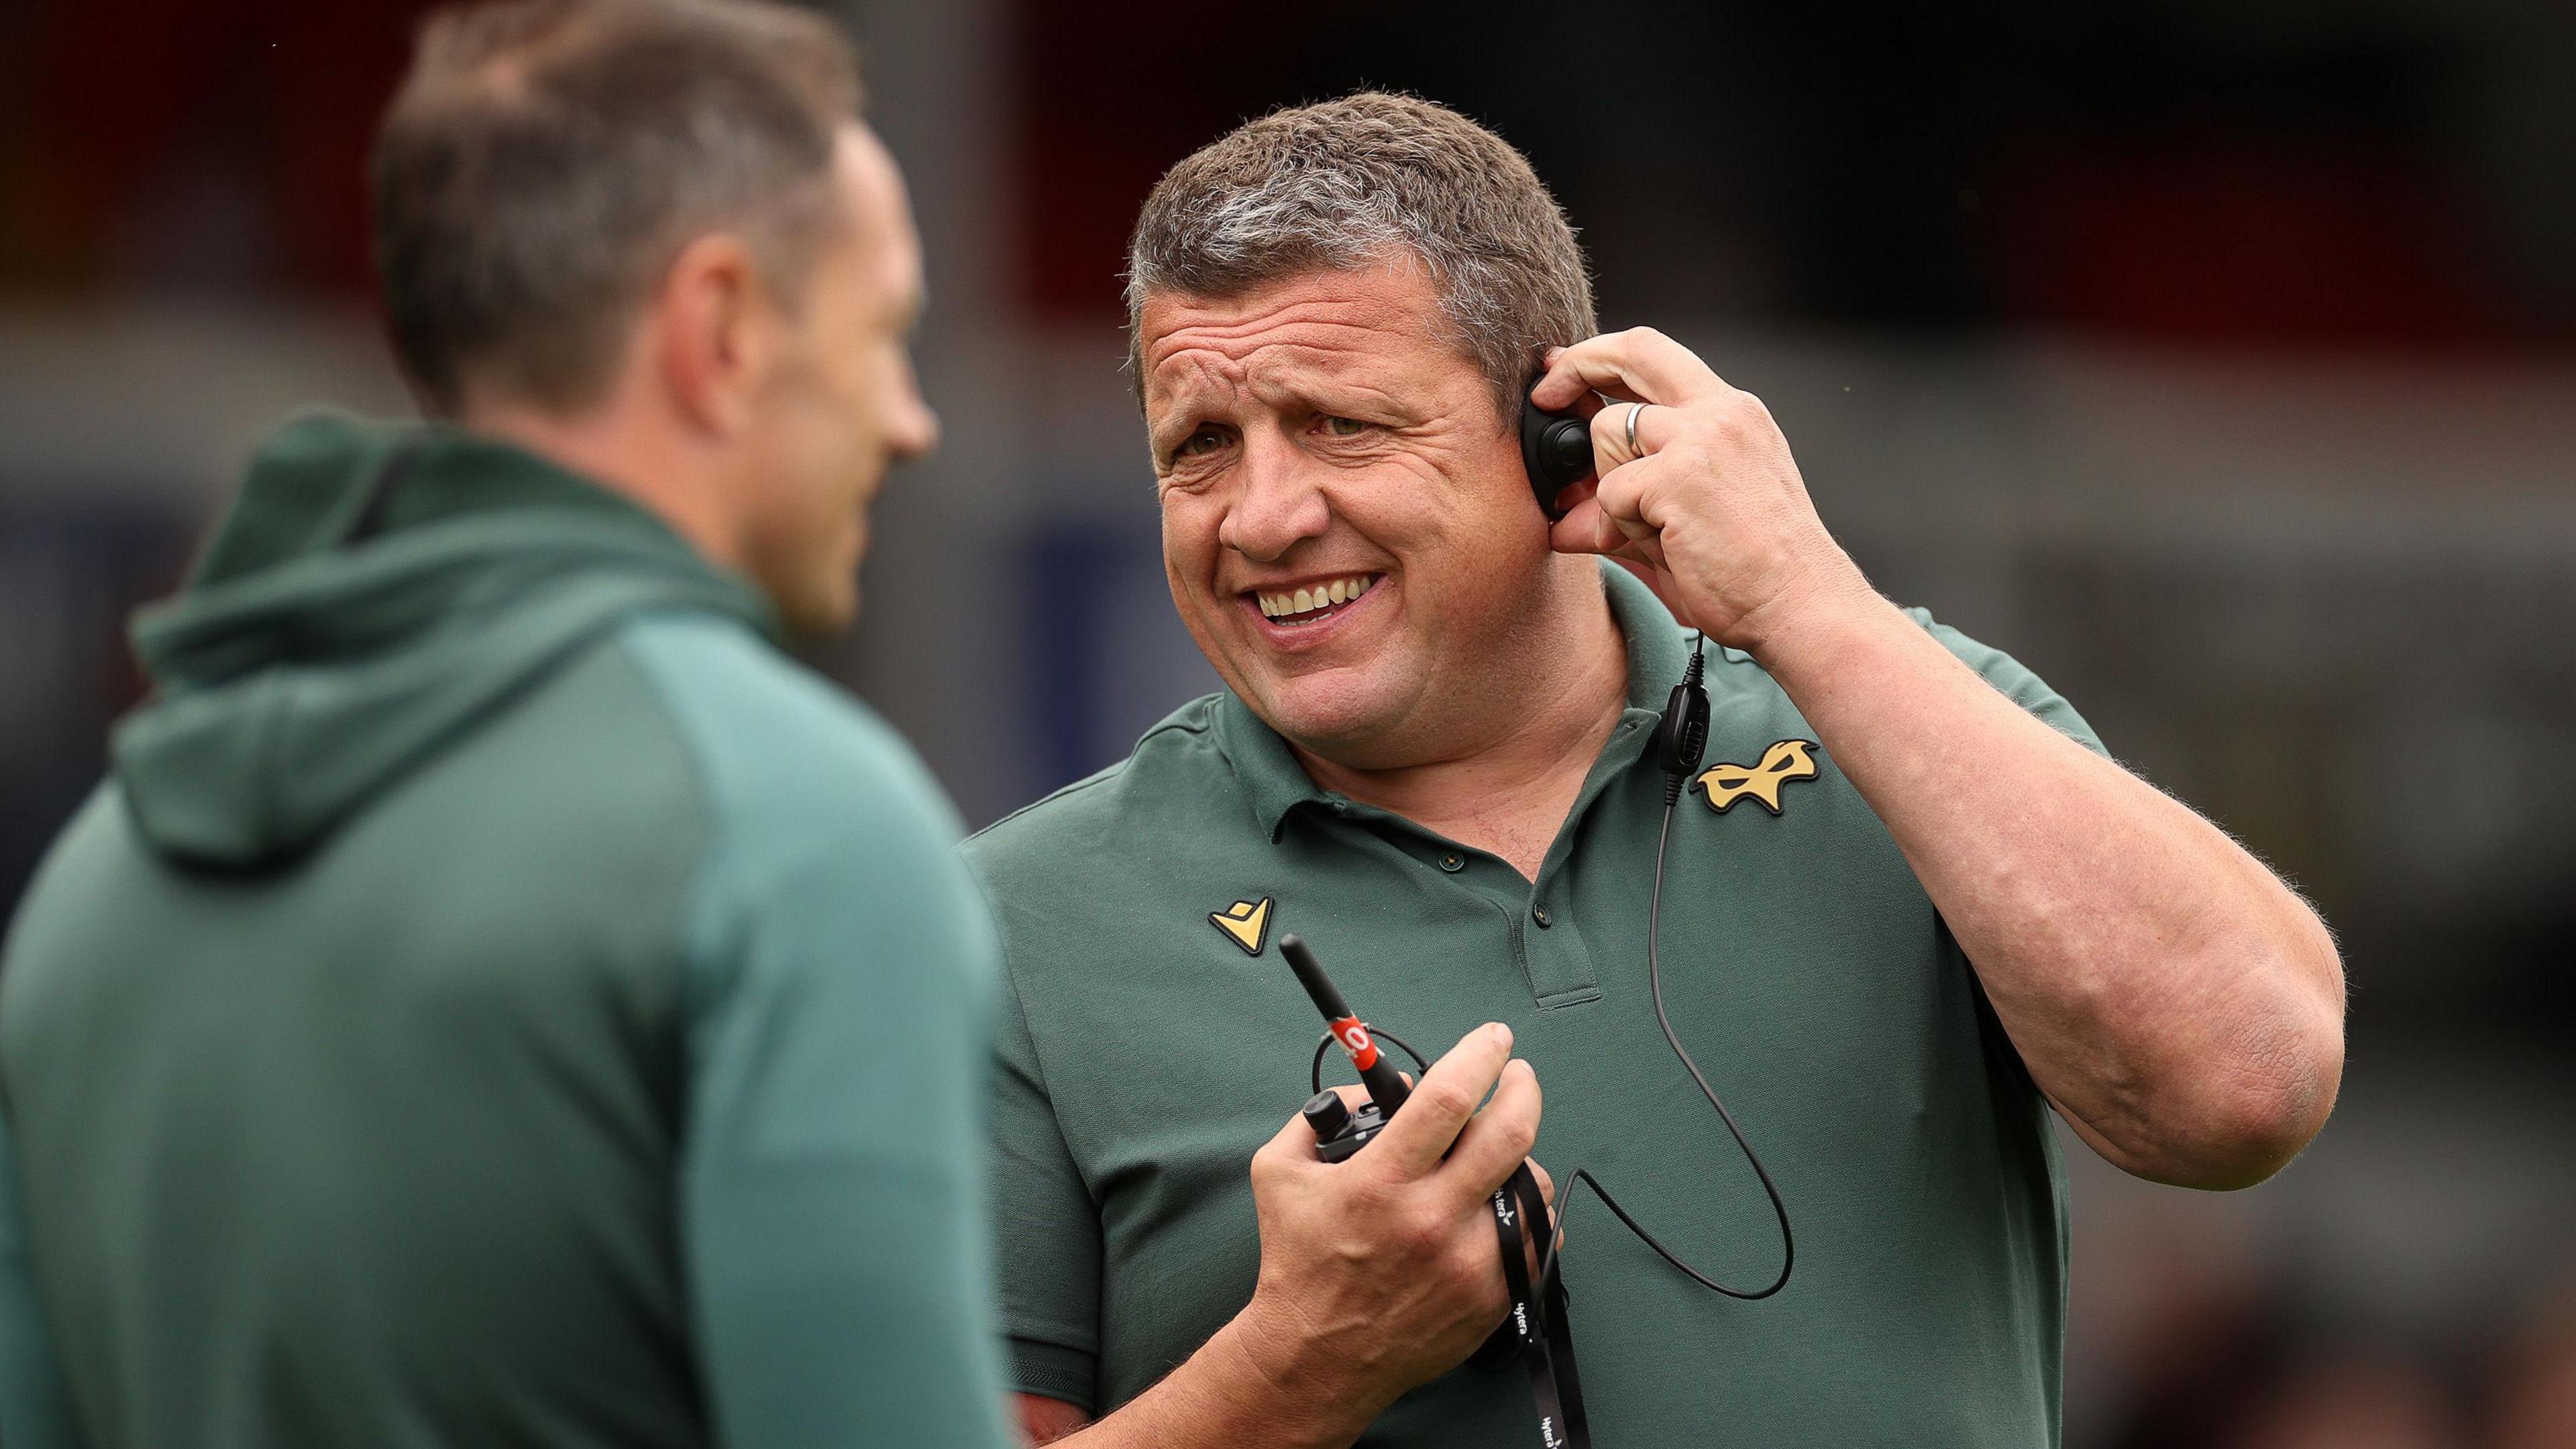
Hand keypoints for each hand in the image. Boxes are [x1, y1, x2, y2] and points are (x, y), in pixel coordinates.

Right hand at [1232, 1023, 1546, 1430]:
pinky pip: (1538, 1239)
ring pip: (1531, 1187)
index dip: (1478, 1055)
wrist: (1316, 1356)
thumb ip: (1319, 1114)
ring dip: (1521, 1159)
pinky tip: (1505, 1207)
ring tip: (1498, 1156)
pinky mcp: (1490, 1298)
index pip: (1447, 1098)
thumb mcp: (1278, 1171)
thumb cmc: (1297, 1261)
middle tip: (1518, 1076)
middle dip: (1523, 1089)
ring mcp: (1468, 1263)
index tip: (1493, 1038)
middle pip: (1509, 1134)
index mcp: (1380, 1182)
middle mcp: (1430, 1220)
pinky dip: (1528, 1214)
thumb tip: (1369, 1085)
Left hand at [1531, 327, 1871, 652]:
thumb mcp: (1693, 513)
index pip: (1657, 355)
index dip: (1600, 356)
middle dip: (1574, 367)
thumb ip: (1632, 493)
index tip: (1564, 371)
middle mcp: (1721, 412)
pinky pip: (1611, 492)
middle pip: (1631, 353)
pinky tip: (1665, 547)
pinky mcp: (1678, 476)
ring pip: (1607, 433)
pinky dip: (1620, 527)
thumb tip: (1564, 509)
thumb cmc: (1758, 569)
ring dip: (1610, 488)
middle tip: (1545, 397)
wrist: (1800, 605)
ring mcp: (1700, 438)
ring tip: (1653, 531)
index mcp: (1733, 413)